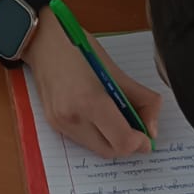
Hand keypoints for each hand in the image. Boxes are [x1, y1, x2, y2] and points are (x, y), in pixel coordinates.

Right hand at [27, 11, 160, 156]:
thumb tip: (152, 129)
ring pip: (97, 148)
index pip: (123, 141)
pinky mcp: (54, 124)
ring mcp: (60, 123)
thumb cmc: (78, 48)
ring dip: (111, 139)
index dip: (140, 142)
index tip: (147, 134)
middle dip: (127, 142)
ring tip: (115, 115)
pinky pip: (83, 140)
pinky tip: (98, 113)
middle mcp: (72, 118)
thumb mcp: (115, 71)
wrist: (41, 42)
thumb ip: (142, 99)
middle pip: (111, 151)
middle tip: (135, 125)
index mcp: (90, 102)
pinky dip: (96, 133)